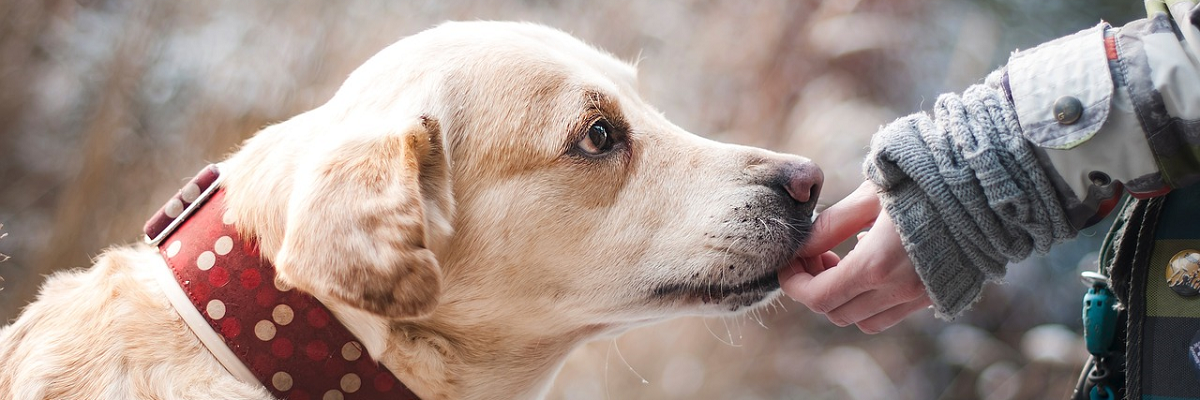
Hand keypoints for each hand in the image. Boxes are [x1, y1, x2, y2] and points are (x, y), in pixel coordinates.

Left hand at [780, 181, 931, 333]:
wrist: (989, 185)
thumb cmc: (926, 179)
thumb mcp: (871, 194)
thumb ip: (832, 224)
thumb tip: (802, 245)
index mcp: (877, 265)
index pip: (818, 296)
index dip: (794, 283)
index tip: (789, 262)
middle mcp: (899, 290)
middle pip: (836, 312)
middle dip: (815, 288)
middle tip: (815, 255)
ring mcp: (920, 296)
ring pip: (864, 320)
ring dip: (843, 298)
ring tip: (842, 260)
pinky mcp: (937, 294)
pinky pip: (892, 313)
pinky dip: (871, 300)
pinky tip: (873, 262)